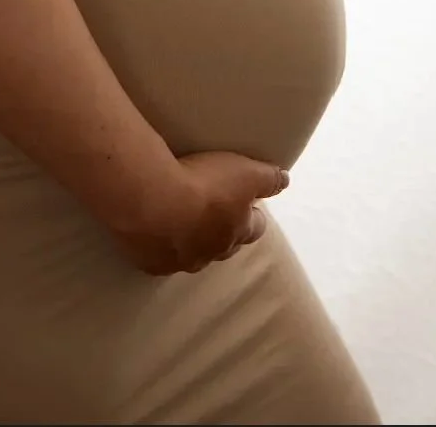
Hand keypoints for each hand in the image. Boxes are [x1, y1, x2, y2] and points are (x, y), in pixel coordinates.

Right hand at [110, 151, 288, 276]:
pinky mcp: (152, 263)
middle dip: (221, 231)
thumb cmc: (203, 184)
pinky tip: (150, 230)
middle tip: (210, 210)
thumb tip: (285, 180)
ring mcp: (181, 261)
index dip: (252, 216)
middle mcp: (213, 252)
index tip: (248, 204)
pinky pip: (159, 256)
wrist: (152, 202)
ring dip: (188, 239)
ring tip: (175, 218)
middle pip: (224, 245)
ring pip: (191, 254)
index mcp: (237, 231)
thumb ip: (267, 177)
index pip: (254, 228)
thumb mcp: (244, 172)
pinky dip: (158, 244)